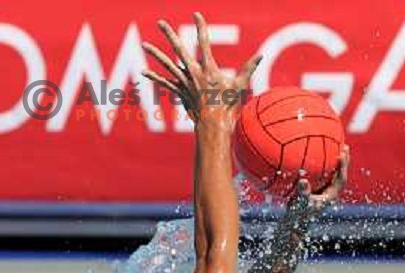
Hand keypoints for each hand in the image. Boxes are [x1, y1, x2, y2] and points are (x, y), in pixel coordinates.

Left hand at [142, 12, 260, 124]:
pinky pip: (165, 83)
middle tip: (161, 22)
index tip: (196, 14)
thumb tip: (261, 56)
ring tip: (145, 44)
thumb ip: (248, 68)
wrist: (214, 125)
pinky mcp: (180, 92)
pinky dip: (155, 77)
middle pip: (179, 49)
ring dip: (156, 53)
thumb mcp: (239, 85)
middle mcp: (194, 73)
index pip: (204, 42)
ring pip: (168, 64)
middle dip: (169, 34)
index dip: (200, 27)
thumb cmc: (228, 106)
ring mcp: (185, 83)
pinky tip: (143, 71)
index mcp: (209, 69)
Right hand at [296, 144, 349, 210]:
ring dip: (336, 162)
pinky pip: (324, 175)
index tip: (341, 155)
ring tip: (337, 147)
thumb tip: (303, 181)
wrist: (296, 223)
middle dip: (344, 161)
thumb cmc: (298, 214)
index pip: (341, 179)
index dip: (342, 167)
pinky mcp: (318, 190)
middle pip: (341, 175)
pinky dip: (324, 166)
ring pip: (333, 175)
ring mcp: (324, 191)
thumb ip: (302, 192)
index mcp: (330, 196)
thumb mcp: (299, 203)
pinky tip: (319, 156)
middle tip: (345, 147)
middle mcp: (330, 192)